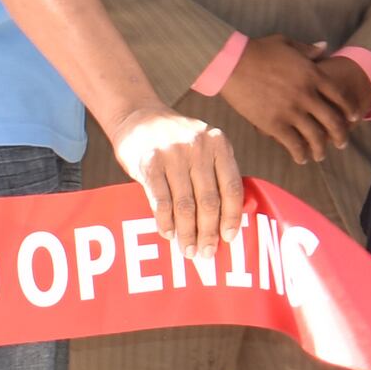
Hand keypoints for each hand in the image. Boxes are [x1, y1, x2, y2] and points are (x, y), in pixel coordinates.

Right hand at [112, 106, 244, 262]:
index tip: (229, 238)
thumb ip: (216, 172)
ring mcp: (173, 154)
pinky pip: (161, 200)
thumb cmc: (176, 140)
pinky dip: (165, 221)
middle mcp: (198, 147)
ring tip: (187, 249)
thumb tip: (227, 220)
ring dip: (186, 232)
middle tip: (206, 253)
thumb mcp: (203, 146)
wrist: (138, 116)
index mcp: (219, 144)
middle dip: (208, 232)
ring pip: (185, 204)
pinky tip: (168, 233)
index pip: (232, 187)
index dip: (232, 217)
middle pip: (209, 200)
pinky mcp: (149, 162)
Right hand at [219, 35, 369, 164]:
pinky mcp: (275, 124)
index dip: (349, 109)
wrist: (233, 63)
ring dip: (321, 149)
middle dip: (341, 134)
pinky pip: (293, 144)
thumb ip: (308, 49)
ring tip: (321, 155)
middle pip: (333, 120)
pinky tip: (301, 158)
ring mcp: (292, 111)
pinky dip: (300, 153)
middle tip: (342, 143)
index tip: (353, 118)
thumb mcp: (287, 43)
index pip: (340, 96)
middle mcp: (307, 95)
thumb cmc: (258, 50)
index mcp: (313, 75)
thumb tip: (326, 47)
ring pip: (316, 136)